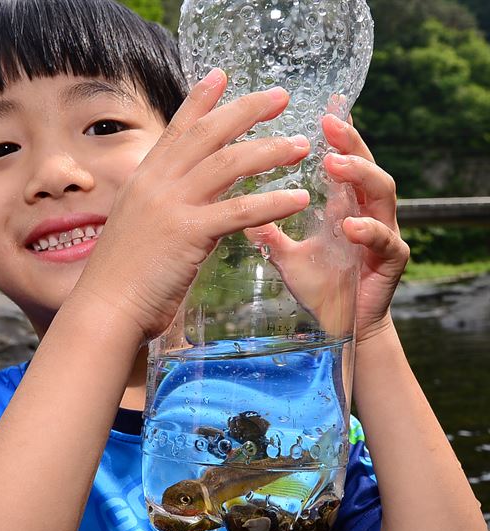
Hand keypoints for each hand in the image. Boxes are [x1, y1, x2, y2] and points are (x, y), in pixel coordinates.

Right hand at [76, 69, 310, 342]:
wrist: (105, 309)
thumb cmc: (121, 279)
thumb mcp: (138, 229)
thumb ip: (163, 208)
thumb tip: (189, 203)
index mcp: (143, 180)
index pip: (176, 129)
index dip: (201, 100)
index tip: (222, 75)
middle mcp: (156, 183)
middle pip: (208, 134)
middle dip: (247, 110)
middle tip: (280, 97)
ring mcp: (170, 205)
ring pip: (228, 163)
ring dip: (269, 151)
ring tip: (301, 146)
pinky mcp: (188, 234)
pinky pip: (240, 211)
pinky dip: (273, 203)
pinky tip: (297, 199)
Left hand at [245, 114, 409, 342]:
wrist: (342, 328)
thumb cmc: (320, 288)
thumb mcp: (287, 256)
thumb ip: (269, 230)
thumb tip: (236, 208)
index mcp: (344, 205)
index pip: (341, 160)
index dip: (335, 134)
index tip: (320, 105)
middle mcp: (367, 211)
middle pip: (365, 164)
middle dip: (350, 141)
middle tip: (329, 121)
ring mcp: (383, 233)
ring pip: (382, 192)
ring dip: (360, 175)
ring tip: (335, 164)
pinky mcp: (391, 260)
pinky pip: (385, 240)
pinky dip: (369, 230)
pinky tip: (351, 226)